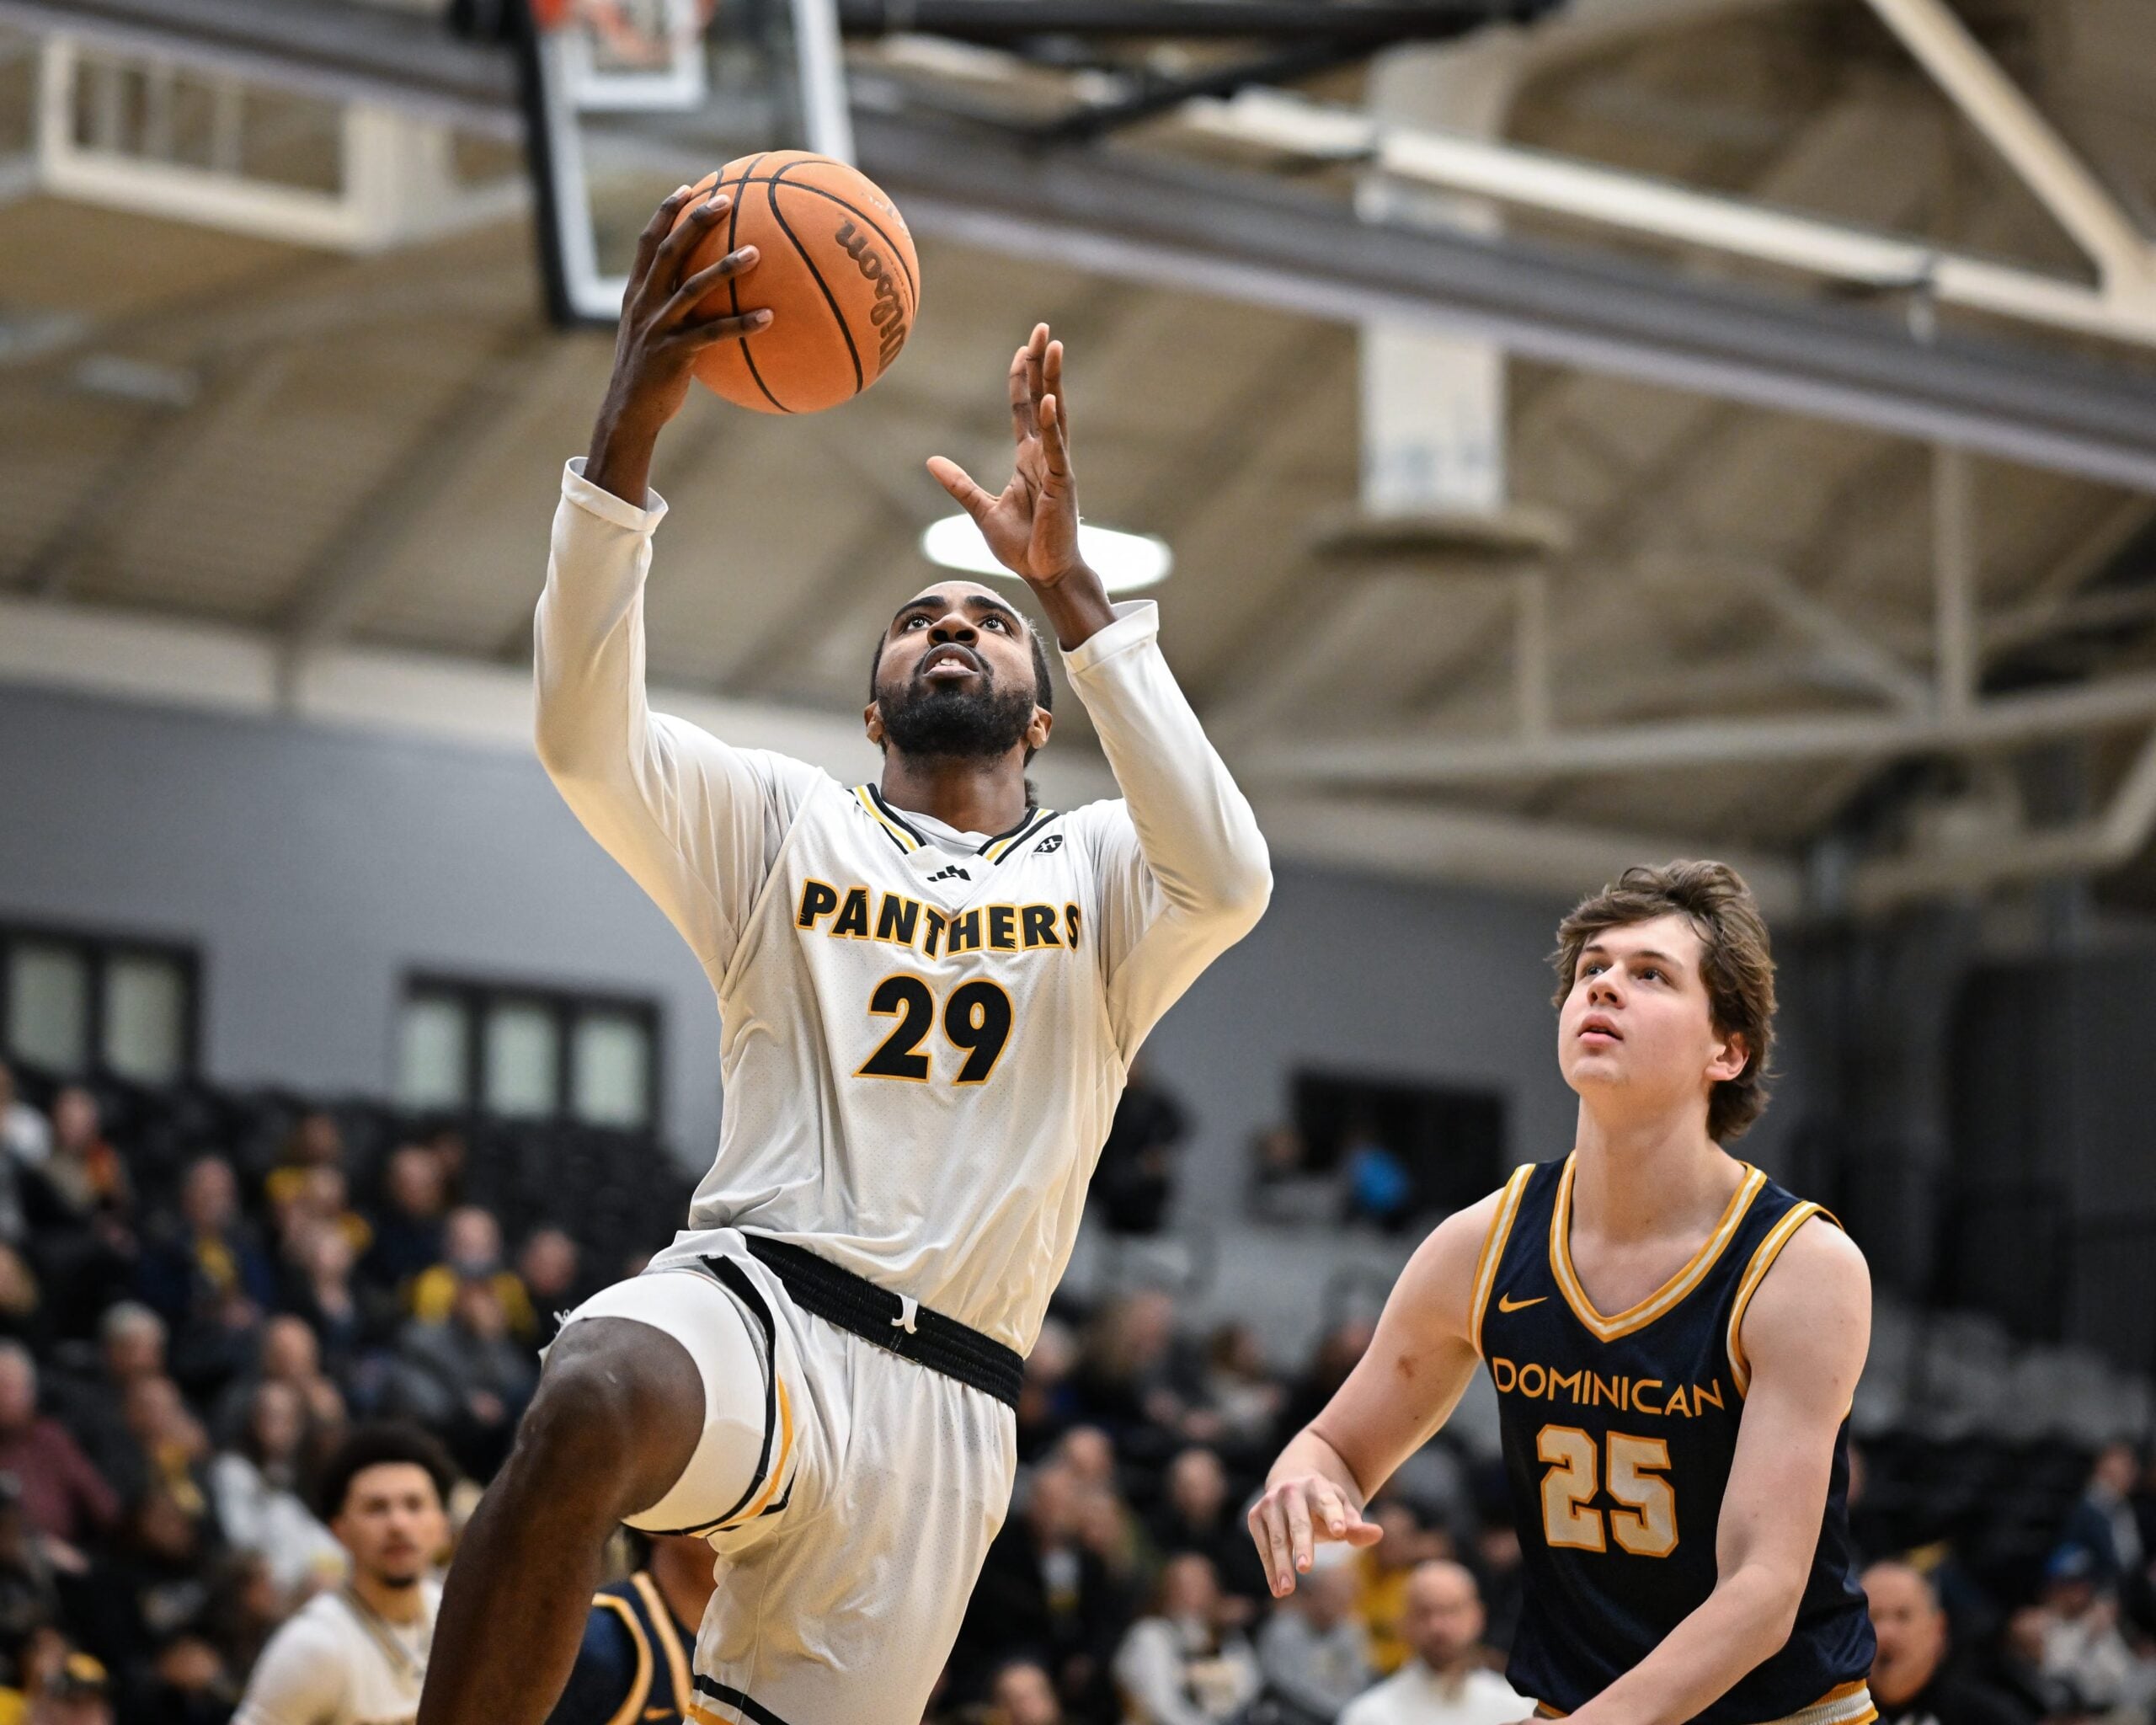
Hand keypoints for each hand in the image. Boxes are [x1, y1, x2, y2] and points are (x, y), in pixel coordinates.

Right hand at [586, 183, 771, 501]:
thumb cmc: (651, 373)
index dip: (666, 213)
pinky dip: (741, 325)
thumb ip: (675, 309)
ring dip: (725, 268)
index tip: (688, 188)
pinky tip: (770, 318)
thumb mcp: (654, 333)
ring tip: (757, 253)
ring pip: (692, 288)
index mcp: (637, 293)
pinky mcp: (672, 354)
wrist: (629, 411)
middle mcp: (644, 303)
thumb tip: (712, 295)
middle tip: (726, 199)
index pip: (649, 242)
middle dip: (695, 221)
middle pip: (669, 251)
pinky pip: (712, 334)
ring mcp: (657, 327)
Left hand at [927, 324, 1087, 590]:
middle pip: (1042, 399)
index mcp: (1028, 459)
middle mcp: (1045, 455)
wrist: (1044, 574)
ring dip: (1053, 380)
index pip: (1023, 409)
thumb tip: (930, 461)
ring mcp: (1056, 467)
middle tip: (1043, 329)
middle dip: (1041, 364)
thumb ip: (959, 484)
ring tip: (1053, 347)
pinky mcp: (1061, 484)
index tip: (1022, 348)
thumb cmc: (1022, 546)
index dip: (1021, 378)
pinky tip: (1050, 401)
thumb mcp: (982, 510)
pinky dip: (1053, 425)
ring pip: (1055, 414)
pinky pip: (1057, 449)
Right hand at [1247, 1472, 1382, 1596]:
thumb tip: (1377, 1534)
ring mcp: (1270, 1502)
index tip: (1339, 1532)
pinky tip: (1276, 1588)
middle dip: (1302, 1545)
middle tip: (1305, 1568)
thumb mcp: (1342, 1510)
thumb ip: (1356, 1525)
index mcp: (1318, 1486)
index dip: (1334, 1516)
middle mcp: (1291, 1491)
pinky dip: (1269, 1568)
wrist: (1291, 1484)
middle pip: (1299, 1523)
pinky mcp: (1255, 1516)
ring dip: (1281, 1565)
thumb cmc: (1323, 1505)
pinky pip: (1263, 1546)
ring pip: (1278, 1538)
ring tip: (1286, 1590)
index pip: (1328, 1503)